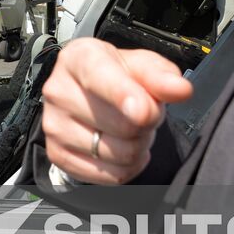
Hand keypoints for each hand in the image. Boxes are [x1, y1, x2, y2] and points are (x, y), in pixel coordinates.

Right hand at [41, 37, 192, 184]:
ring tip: (130, 129)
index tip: (144, 111)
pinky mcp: (57, 154)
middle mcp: (58, 90)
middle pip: (122, 125)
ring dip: (138, 146)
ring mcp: (53, 124)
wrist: (88, 95)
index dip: (124, 96)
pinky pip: (110, 175)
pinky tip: (121, 148)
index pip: (100, 78)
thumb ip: (162, 75)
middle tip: (142, 112)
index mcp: (79, 58)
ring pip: (118, 154)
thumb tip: (180, 89)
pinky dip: (126, 167)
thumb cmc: (116, 76)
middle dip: (145, 123)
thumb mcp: (141, 66)